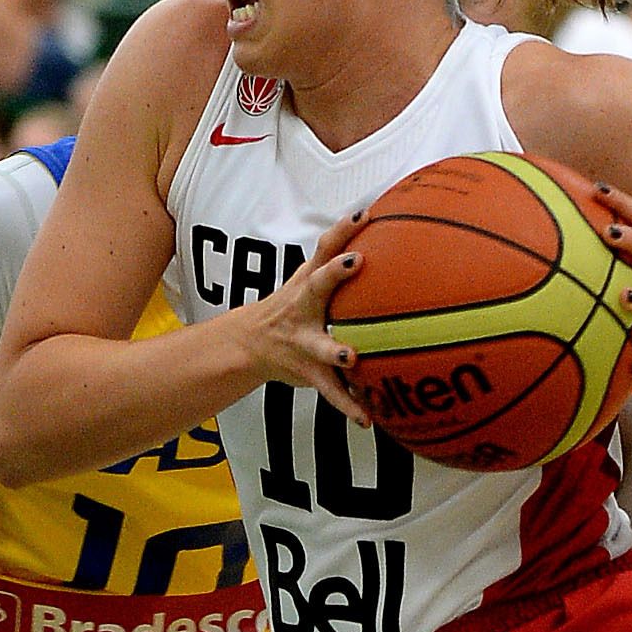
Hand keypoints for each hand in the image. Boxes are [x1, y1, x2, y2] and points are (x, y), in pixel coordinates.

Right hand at [239, 212, 367, 423]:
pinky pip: (330, 391)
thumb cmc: (293, 306)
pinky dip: (348, 405)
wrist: (250, 344)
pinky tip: (366, 418)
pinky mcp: (308, 372)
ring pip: (319, 345)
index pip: (324, 248)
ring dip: (334, 351)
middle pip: (317, 285)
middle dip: (335, 272)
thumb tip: (381, 226)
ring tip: (351, 357)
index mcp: (308, 284)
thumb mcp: (308, 279)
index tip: (364, 213)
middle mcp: (304, 308)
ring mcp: (303, 341)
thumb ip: (338, 257)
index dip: (342, 230)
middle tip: (356, 261)